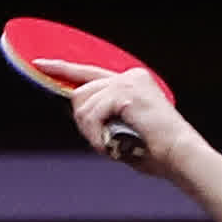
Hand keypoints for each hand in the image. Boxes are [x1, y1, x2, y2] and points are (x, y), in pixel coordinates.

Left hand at [35, 56, 194, 175]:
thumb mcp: (124, 130)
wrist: (181, 157)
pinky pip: (92, 115)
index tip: (40, 64)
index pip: (89, 72)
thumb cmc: (158, 154)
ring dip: (91, 132)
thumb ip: (103, 117)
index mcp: (133, 81)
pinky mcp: (125, 92)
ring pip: (83, 104)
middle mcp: (130, 75)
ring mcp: (128, 81)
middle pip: (81, 92)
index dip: (62, 69)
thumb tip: (77, 112)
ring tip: (112, 145)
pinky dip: (96, 136)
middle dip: (84, 122)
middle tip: (102, 142)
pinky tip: (110, 147)